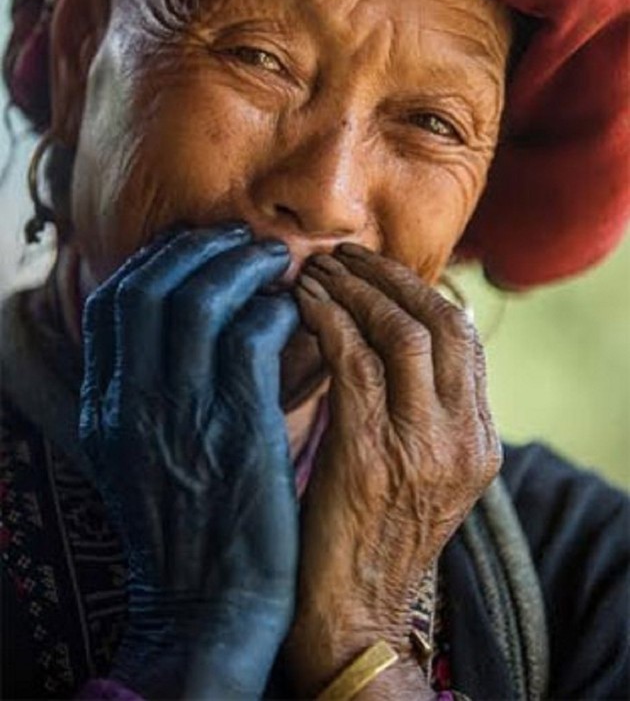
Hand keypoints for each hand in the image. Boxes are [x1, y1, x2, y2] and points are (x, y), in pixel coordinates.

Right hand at [79, 225, 298, 699]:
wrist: (207, 606)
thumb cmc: (186, 525)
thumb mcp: (137, 454)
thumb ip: (144, 389)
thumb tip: (179, 325)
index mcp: (104, 405)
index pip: (113, 303)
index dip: (155, 261)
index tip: (194, 247)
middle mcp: (131, 402)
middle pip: (150, 287)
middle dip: (197, 248)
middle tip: (240, 239)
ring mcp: (179, 414)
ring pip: (200, 301)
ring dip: (241, 267)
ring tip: (273, 260)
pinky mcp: (237, 428)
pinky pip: (252, 338)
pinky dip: (275, 310)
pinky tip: (294, 312)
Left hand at [284, 244, 501, 697]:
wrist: (353, 614)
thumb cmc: (370, 534)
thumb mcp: (418, 470)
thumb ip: (419, 410)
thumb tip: (388, 337)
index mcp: (478, 440)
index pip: (466, 338)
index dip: (421, 290)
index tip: (378, 269)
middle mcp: (463, 439)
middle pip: (443, 322)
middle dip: (391, 277)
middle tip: (346, 256)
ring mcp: (424, 448)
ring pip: (402, 332)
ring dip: (356, 291)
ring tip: (318, 270)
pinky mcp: (372, 456)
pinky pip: (355, 362)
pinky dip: (326, 320)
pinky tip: (301, 303)